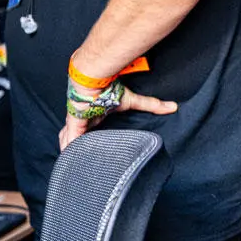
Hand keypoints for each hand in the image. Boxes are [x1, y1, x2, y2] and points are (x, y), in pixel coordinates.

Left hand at [58, 80, 177, 150]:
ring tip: (73, 163)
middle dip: (75, 147)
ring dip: (70, 149)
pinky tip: (69, 160)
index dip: (88, 139)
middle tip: (81, 160)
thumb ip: (150, 105)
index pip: (88, 130)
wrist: (94, 77)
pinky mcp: (73, 123)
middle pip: (74, 136)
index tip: (92, 150)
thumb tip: (172, 106)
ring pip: (68, 139)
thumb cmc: (109, 87)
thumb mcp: (131, 100)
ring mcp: (75, 121)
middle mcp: (83, 119)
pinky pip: (69, 139)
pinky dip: (69, 149)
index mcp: (93, 115)